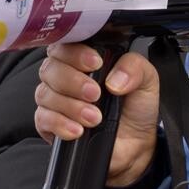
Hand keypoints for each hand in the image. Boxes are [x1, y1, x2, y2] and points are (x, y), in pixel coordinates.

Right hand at [34, 42, 159, 186]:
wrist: (136, 143)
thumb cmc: (136, 106)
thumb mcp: (146, 80)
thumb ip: (135, 67)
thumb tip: (115, 79)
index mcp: (85, 57)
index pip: (65, 44)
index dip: (76, 53)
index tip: (96, 63)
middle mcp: (66, 75)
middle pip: (50, 68)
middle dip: (73, 82)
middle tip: (95, 94)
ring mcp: (55, 99)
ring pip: (45, 93)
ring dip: (70, 106)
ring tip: (95, 117)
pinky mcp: (49, 124)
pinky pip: (42, 118)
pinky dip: (59, 123)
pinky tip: (77, 130)